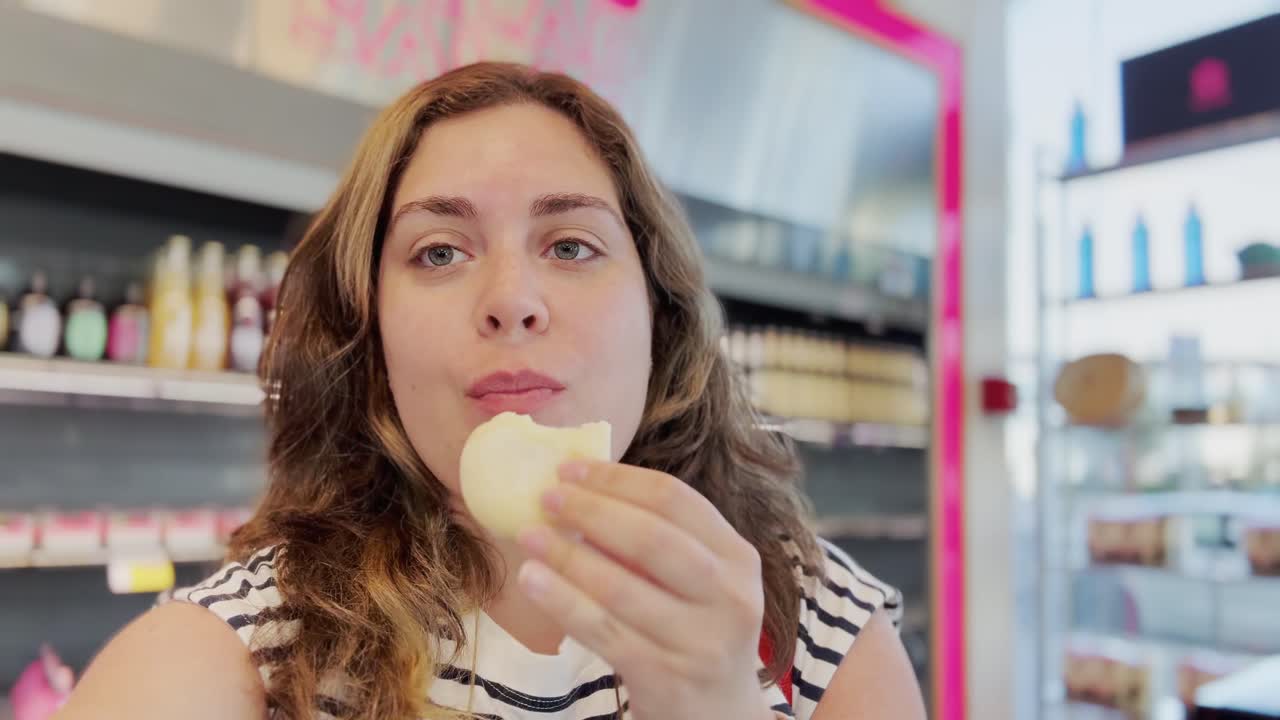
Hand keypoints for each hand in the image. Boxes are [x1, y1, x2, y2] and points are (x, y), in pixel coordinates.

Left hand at [515, 461, 775, 719]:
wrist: (720, 718)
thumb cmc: (698, 635)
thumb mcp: (703, 584)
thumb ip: (661, 542)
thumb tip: (583, 490)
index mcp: (738, 559)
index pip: (675, 500)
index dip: (618, 479)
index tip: (572, 468)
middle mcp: (729, 598)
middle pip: (651, 537)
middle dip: (591, 510)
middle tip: (546, 496)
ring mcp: (700, 642)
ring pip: (619, 586)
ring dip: (566, 554)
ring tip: (529, 534)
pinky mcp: (665, 678)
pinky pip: (602, 630)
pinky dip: (561, 600)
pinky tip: (531, 579)